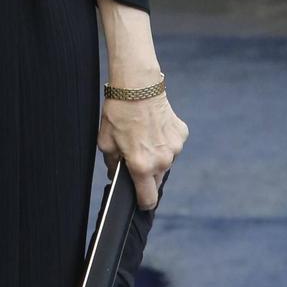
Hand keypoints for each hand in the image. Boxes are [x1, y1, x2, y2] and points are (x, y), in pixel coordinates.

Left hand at [98, 89, 188, 209]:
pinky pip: (172, 146)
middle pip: (156, 180)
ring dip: (156, 156)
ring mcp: (174, 148)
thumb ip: (112, 164)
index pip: (148, 200)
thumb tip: (117, 173)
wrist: (138, 85)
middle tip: (135, 155)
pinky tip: (153, 127)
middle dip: (146, 174)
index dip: (141, 202)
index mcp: (141, 167)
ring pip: (165, 162)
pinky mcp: (181, 134)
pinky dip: (164, 141)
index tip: (138, 199)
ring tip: (144, 137)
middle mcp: (161, 161)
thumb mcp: (106, 142)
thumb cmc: (119, 112)